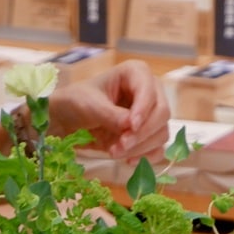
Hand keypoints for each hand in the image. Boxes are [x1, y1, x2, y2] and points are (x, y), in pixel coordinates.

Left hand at [48, 60, 169, 160]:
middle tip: (121, 145)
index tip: (131, 127)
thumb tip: (130, 126)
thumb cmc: (79, 102)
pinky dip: (146, 157)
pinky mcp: (148, 136)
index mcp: (136, 73)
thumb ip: (110, 115)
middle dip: (142, 133)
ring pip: (161, 133)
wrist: (71, 119)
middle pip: (162, 113)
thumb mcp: (90, 105)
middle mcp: (149, 92)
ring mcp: (151, 115)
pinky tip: (129, 160)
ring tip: (115, 152)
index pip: (150, 91)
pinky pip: (158, 149)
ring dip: (140, 148)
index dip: (143, 110)